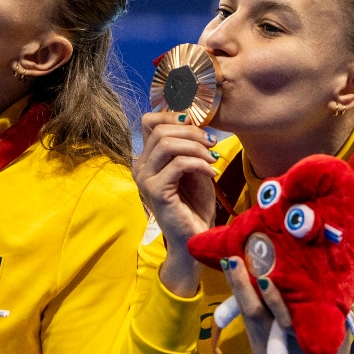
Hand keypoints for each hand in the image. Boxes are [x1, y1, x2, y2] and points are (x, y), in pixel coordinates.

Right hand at [133, 111, 218, 295]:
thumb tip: (195, 122)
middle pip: (159, 129)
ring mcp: (145, 180)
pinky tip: (211, 173)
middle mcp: (140, 167)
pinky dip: (199, 163)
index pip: (150, 122)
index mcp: (147, 159)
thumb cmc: (195, 204)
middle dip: (191, 131)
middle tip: (211, 143)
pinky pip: (179, 164)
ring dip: (196, 146)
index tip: (199, 127)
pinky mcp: (156, 192)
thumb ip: (190, 146)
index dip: (175, 116)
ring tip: (212, 158)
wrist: (195, 237)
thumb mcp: (195, 167)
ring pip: (167, 143)